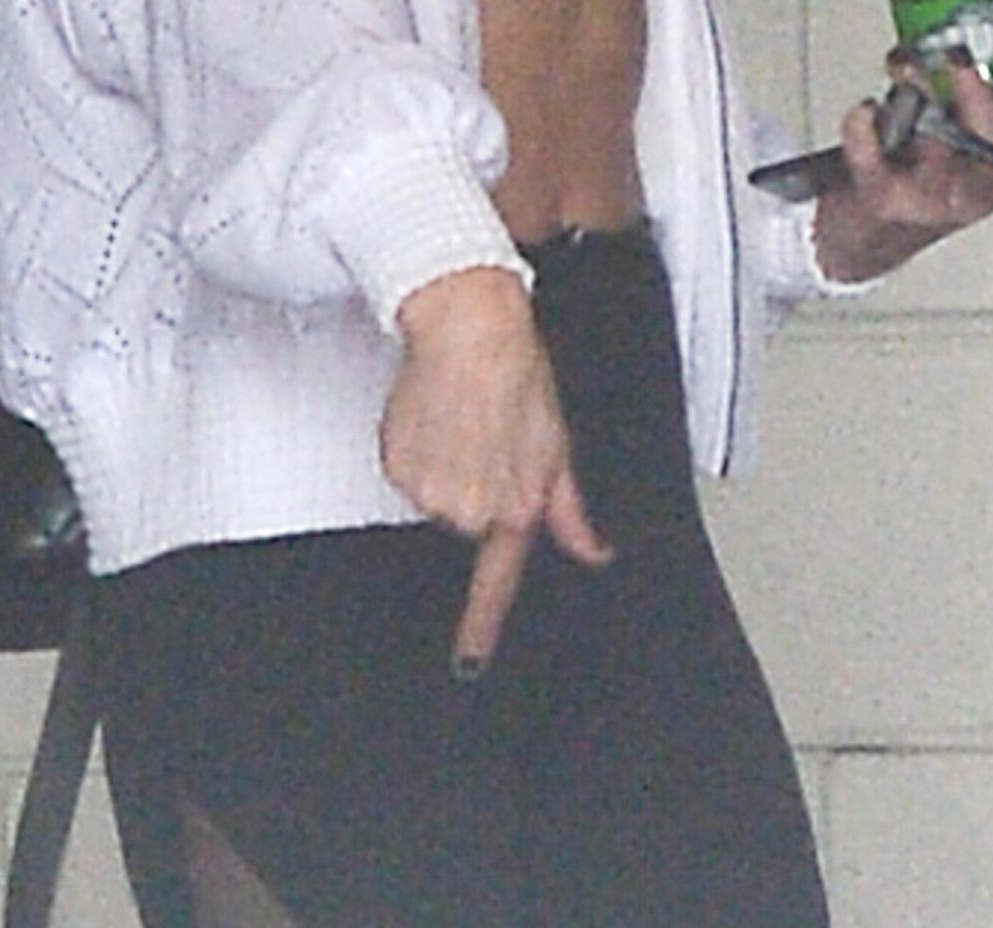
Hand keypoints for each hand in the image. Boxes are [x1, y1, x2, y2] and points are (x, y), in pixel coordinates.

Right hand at [383, 267, 610, 675]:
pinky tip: (434, 417)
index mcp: (516, 505)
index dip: (480, 627)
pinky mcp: (397, 465)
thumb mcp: (557, 443)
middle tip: (483, 440)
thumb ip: (570, 510)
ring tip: (460, 422)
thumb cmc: (517, 373)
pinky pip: (407, 473)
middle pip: (467, 520)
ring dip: (446, 467)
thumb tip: (594, 552)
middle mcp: (471, 508)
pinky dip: (418, 450)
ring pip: (435, 495)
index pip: (496, 582)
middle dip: (476, 488)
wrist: (468, 328)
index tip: (469, 664)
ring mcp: (431, 489)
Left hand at [810, 53, 992, 284]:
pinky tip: (867, 107)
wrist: (876, 222)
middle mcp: (974, 189)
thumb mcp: (980, 131)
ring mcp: (928, 197)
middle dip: (980, 100)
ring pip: (936, 156)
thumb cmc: (929, 165)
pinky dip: (866, 130)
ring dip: (920, 99)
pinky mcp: (880, 197)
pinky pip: (873, 164)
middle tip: (960, 57)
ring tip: (908, 64)